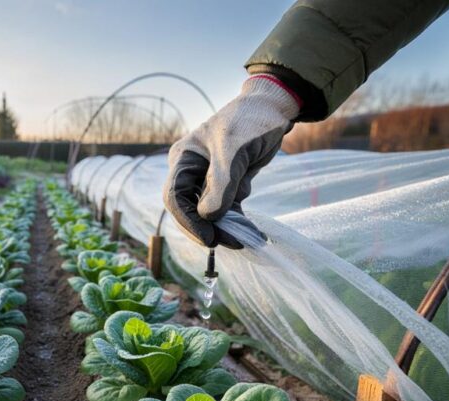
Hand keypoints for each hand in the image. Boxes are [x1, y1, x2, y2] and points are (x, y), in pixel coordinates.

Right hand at [163, 74, 299, 247]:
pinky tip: (251, 233)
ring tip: (244, 240)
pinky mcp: (227, 186)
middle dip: (206, 228)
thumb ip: (221, 184)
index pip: (175, 197)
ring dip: (224, 229)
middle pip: (189, 209)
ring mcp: (208, 180)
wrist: (273, 109)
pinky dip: (237, 222)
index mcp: (183, 159)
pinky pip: (226, 210)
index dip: (188, 221)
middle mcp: (191, 171)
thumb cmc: (249, 122)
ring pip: (208, 214)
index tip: (208, 238)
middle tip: (230, 242)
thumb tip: (208, 216)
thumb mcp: (234, 151)